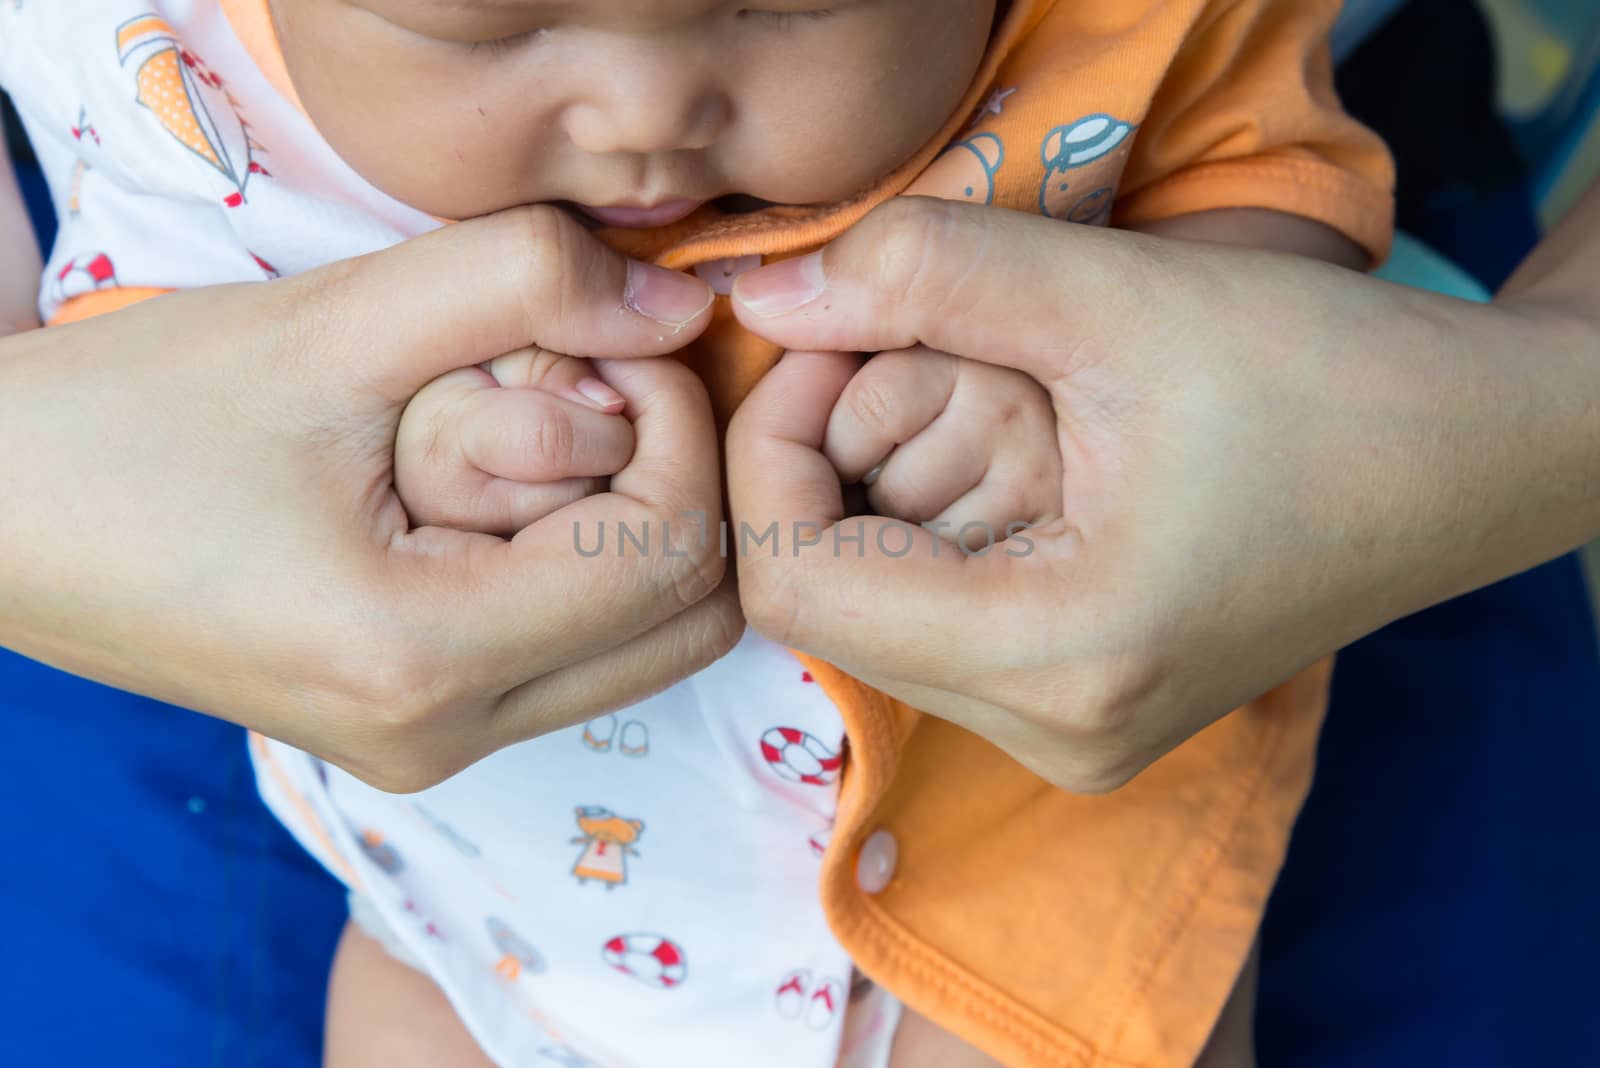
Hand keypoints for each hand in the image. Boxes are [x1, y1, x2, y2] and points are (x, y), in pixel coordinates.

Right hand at [0, 207, 735, 790]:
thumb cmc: (136, 421)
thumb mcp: (334, 323)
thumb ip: (523, 283)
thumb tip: (683, 308)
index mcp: (422, 661)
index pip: (667, 557)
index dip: (678, 427)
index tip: (605, 338)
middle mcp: (446, 738)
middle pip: (683, 618)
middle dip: (667, 478)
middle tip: (571, 382)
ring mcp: (433, 747)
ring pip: (641, 638)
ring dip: (617, 514)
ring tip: (506, 426)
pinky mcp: (418, 724)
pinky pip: (571, 646)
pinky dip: (570, 551)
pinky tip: (482, 478)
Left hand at [726, 197, 1597, 791]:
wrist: (1473, 459)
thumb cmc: (1326, 374)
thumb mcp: (1115, 296)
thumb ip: (920, 277)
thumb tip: (759, 300)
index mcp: (1058, 656)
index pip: (794, 583)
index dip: (770, 452)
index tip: (833, 347)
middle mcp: (1053, 735)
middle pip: (830, 605)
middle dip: (822, 468)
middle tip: (893, 353)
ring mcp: (1073, 740)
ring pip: (879, 619)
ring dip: (880, 497)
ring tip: (969, 399)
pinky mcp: (1091, 714)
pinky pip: (944, 631)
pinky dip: (932, 535)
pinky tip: (1004, 462)